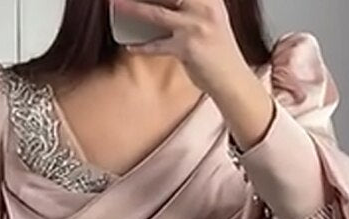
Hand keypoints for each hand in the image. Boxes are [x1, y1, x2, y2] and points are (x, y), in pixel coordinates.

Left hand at [112, 0, 273, 149]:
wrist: (232, 80)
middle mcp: (204, 7)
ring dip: (132, 8)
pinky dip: (141, 47)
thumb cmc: (219, 52)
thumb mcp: (211, 18)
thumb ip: (193, 5)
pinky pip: (158, 45)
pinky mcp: (188, 48)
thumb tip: (165, 3)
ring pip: (157, 13)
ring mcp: (196, 26)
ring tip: (115, 3)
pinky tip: (129, 46)